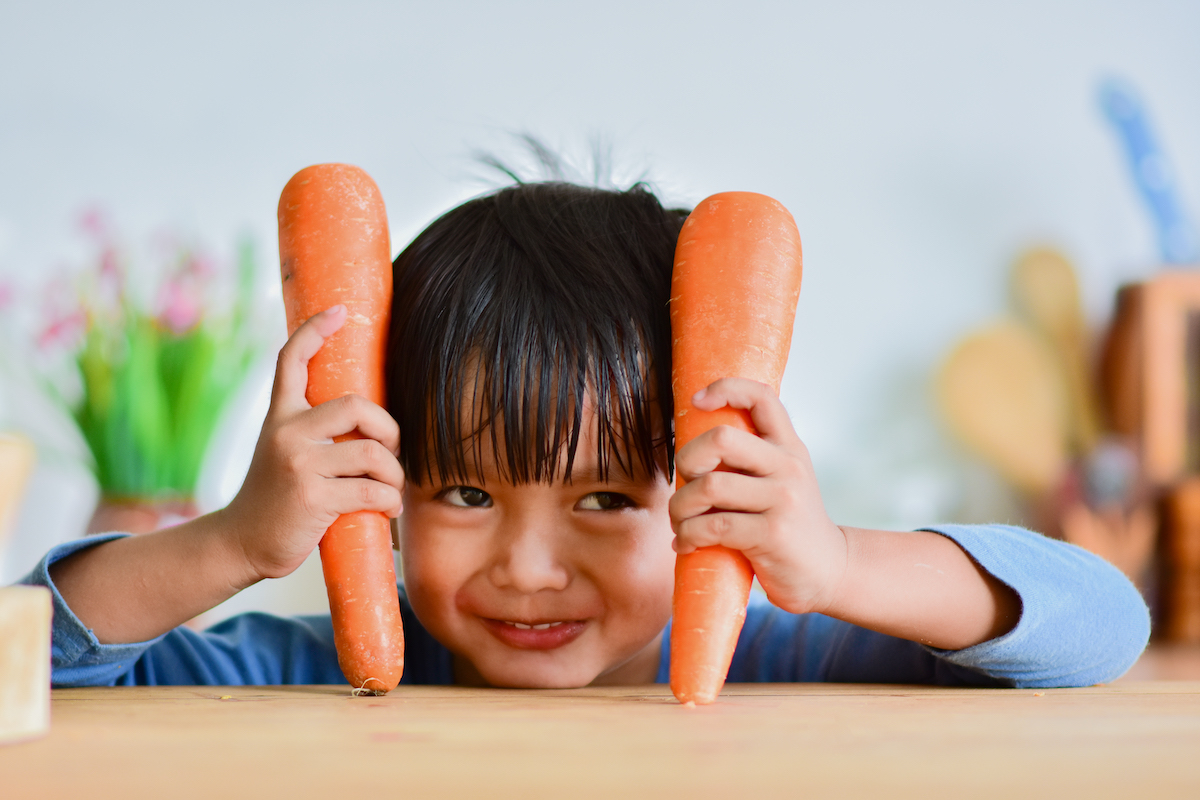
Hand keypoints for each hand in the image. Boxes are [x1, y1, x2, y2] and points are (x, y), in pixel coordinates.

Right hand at [223, 305, 403, 580]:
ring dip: (394, 474)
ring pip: (372, 454)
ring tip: (391, 488)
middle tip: (391, 450)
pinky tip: (387, 509)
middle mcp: (286, 433)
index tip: (340, 311)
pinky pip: (372, 492)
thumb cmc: (276, 497)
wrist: (240, 543)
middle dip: (388, 428)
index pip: (292, 359)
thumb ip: (313, 430)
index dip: (315, 330)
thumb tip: (367, 418)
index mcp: (280, 416)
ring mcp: (298, 465)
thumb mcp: (283, 452)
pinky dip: (389, 501)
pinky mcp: (312, 498)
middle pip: (356, 405)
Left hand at [669, 377, 846, 614]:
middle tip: (684, 484)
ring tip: (681, 522)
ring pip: (710, 486)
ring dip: (680, 507)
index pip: (762, 396)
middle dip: (687, 460)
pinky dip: (688, 536)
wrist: (829, 571)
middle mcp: (789, 467)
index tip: (696, 402)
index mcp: (789, 447)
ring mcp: (783, 500)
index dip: (725, 388)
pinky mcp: (772, 535)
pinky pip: (713, 527)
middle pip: (722, 439)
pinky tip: (686, 543)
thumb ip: (752, 459)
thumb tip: (693, 445)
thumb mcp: (782, 481)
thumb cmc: (789, 524)